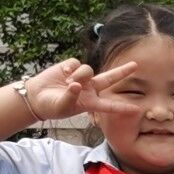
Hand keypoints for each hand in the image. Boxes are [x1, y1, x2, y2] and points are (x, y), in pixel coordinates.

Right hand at [23, 57, 142, 122]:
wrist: (37, 96)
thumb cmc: (51, 106)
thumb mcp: (62, 106)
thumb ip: (71, 97)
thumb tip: (77, 85)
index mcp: (90, 102)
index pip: (109, 105)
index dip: (122, 107)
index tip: (137, 109)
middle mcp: (90, 88)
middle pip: (110, 78)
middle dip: (122, 71)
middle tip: (136, 65)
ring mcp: (82, 77)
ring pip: (89, 70)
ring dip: (79, 75)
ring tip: (68, 83)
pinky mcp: (71, 67)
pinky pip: (76, 63)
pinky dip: (70, 68)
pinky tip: (64, 74)